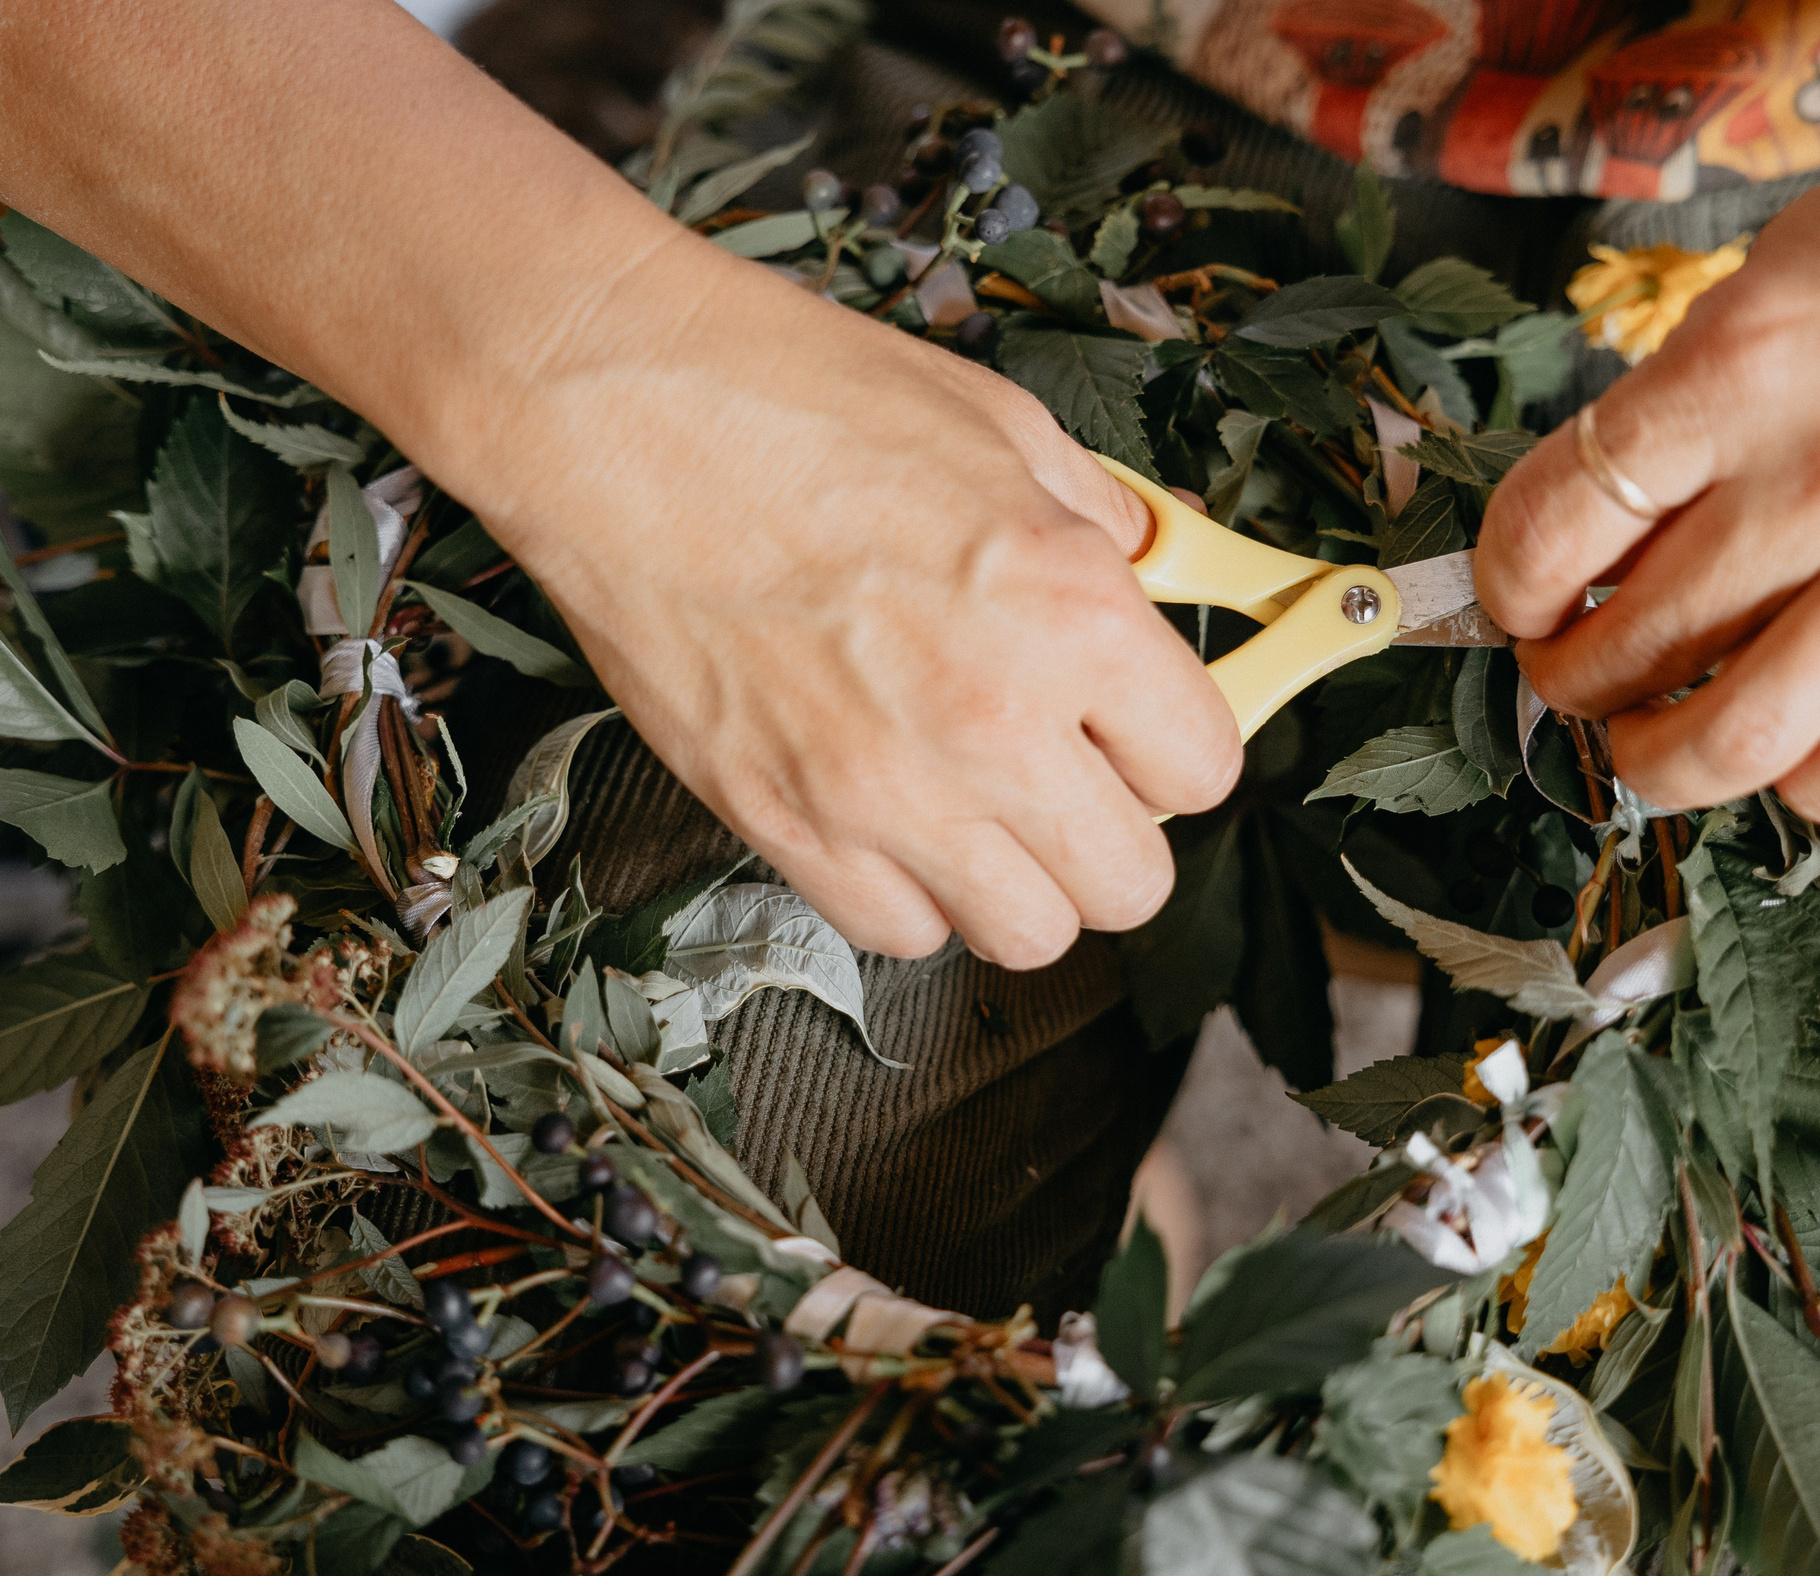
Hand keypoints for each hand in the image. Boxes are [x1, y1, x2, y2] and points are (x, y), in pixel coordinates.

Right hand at [451, 231, 1239, 966]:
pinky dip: (910, 892)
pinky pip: (899, 933)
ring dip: (1020, 880)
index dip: (1176, 745)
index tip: (1142, 725)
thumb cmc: (798, 396)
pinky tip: (891, 814)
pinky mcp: (784, 826)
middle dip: (1115, 833)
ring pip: (1027, 936)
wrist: (615, 410)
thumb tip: (1146, 580)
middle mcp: (992, 721)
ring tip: (980, 805)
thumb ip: (1096, 526)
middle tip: (1072, 774)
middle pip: (1129, 885)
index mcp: (1072, 608)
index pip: (1204, 767)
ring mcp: (883, 792)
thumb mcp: (1001, 429)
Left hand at [1473, 1, 1819, 821]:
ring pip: (1736, 738)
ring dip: (1654, 760)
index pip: (1551, 530)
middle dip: (1567, 679)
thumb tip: (1588, 532)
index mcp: (1738, 369)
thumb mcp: (1766, 280)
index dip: (1506, 588)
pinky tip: (1779, 750)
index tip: (1518, 599)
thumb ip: (1676, 409)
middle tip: (1571, 669)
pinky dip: (1801, 783)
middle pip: (1629, 647)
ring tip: (1641, 736)